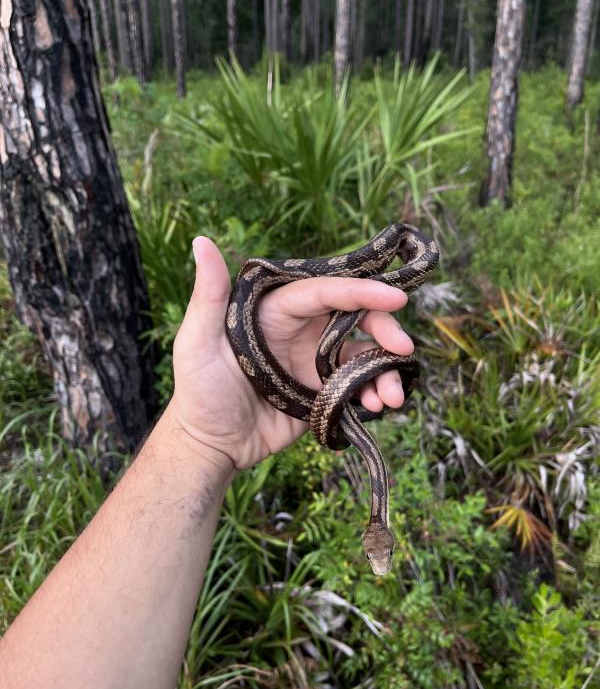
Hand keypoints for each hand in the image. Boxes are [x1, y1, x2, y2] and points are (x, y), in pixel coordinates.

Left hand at [168, 236, 414, 472]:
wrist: (211, 447)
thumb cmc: (198, 392)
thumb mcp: (197, 343)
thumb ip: (209, 295)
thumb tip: (201, 240)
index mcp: (275, 312)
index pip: (324, 292)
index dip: (361, 291)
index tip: (395, 296)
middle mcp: (301, 331)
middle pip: (354, 316)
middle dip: (384, 327)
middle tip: (404, 348)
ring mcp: (315, 362)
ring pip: (363, 353)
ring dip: (385, 369)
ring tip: (392, 397)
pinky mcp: (324, 392)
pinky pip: (358, 384)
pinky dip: (374, 392)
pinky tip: (377, 407)